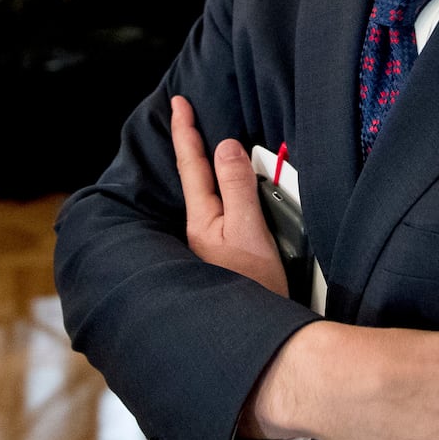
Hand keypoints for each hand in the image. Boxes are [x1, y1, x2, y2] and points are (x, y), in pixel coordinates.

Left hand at [170, 95, 287, 296]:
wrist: (260, 337)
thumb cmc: (252, 286)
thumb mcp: (248, 229)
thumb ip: (237, 186)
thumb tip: (226, 145)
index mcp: (202, 219)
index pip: (191, 164)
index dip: (186, 131)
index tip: (178, 102)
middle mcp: (199, 232)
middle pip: (193, 179)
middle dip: (189, 147)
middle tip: (183, 117)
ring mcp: (208, 247)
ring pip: (206, 197)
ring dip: (205, 171)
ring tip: (201, 149)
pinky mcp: (222, 258)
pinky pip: (218, 214)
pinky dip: (219, 195)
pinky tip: (223, 197)